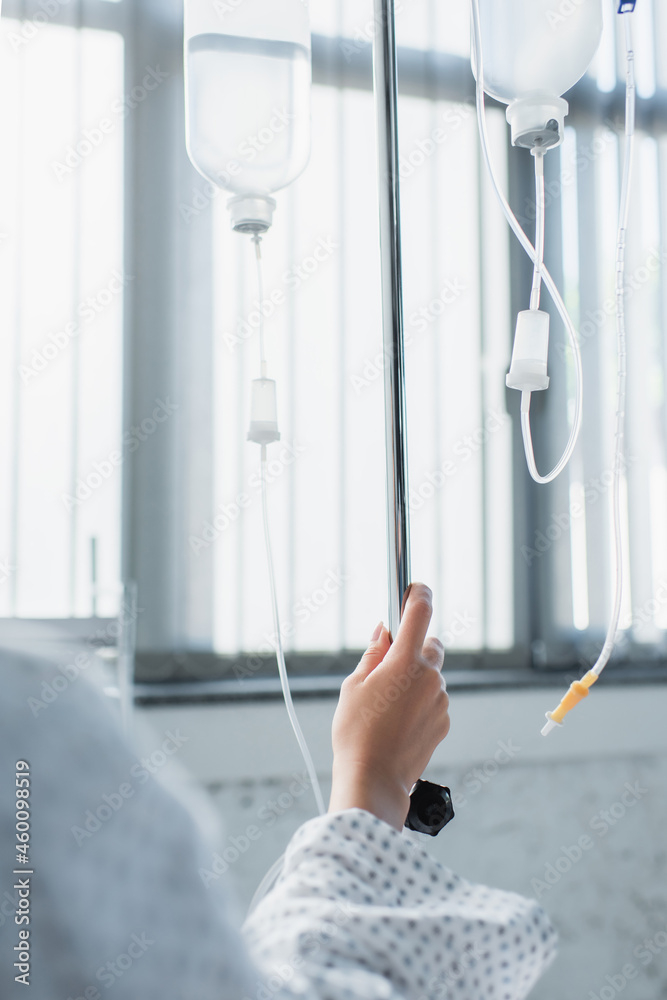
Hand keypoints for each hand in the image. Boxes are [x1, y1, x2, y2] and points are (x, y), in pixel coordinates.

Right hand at [329, 583, 449, 830]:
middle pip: (429, 644)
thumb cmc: (356, 733)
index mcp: (405, 661)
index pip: (419, 612)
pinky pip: (433, 699)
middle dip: (412, 647)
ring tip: (386, 705)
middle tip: (387, 664)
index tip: (415, 587)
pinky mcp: (444, 721)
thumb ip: (372, 654)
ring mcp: (441, 699)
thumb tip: (383, 632)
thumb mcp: (353, 686)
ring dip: (415, 678)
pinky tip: (398, 722)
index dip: (417, 594)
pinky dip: (420, 701)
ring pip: (431, 674)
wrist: (374, 780)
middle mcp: (430, 676)